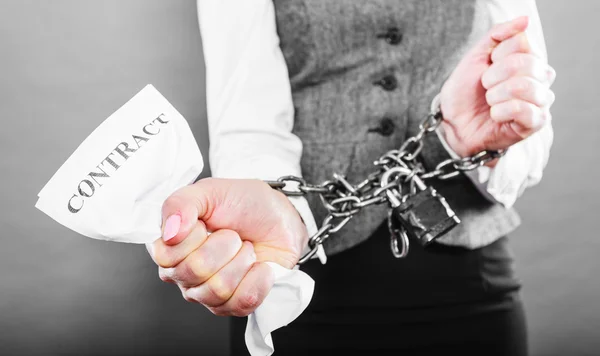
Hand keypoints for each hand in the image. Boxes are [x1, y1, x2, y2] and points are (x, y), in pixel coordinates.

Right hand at [146, 178, 307, 315]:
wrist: (281, 217)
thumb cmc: (243, 203)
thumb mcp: (209, 191)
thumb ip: (180, 204)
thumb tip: (170, 233)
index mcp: (171, 247)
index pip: (167, 256)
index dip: (194, 236)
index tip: (207, 223)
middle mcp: (184, 275)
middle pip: (196, 271)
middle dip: (225, 244)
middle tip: (233, 234)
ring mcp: (208, 294)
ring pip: (219, 289)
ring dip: (242, 260)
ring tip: (246, 248)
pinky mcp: (235, 305)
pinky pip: (242, 302)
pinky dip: (258, 279)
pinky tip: (259, 266)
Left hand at [439, 16, 555, 160]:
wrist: (454, 120)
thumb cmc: (467, 89)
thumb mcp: (476, 56)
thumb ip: (498, 34)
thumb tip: (524, 20)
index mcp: (529, 58)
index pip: (521, 42)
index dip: (496, 56)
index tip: (487, 68)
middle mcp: (541, 77)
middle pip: (525, 63)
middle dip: (493, 76)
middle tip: (486, 87)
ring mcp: (541, 100)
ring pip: (524, 87)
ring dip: (495, 95)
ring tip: (490, 101)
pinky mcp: (537, 122)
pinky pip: (523, 110)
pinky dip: (500, 111)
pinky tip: (495, 115)